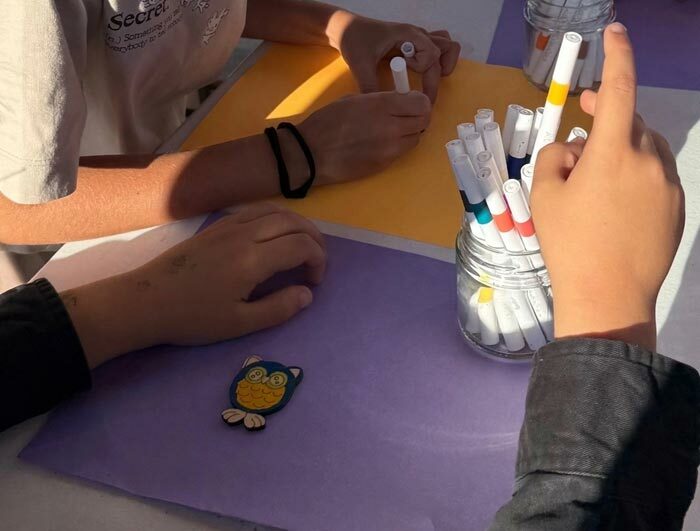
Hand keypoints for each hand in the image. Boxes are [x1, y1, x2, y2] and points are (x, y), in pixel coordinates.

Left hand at [63, 204, 325, 367]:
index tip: (314, 282)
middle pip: (293, 222)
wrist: (146, 301)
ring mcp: (229, 226)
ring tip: (304, 244)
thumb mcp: (239, 324)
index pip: (301, 246)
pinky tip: (275, 234)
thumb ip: (278, 308)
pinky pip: (256, 210)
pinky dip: (276, 217)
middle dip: (315, 239)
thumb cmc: (193, 318)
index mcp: (252, 260)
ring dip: (297, 224)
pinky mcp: (217, 225)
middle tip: (318, 262)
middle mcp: (244, 234)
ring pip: (275, 211)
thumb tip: (307, 294)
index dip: (318, 261)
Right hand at [298, 91, 430, 184]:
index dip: (419, 101)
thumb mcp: (354, 100)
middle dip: (418, 117)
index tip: (411, 101)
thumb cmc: (327, 122)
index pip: (422, 103)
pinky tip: (381, 142)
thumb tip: (398, 103)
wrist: (312, 153)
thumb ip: (381, 100)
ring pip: (416, 139)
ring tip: (391, 129)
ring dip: (409, 132)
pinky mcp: (385, 164)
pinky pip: (402, 152)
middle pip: (424, 121)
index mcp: (383, 105)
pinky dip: (398, 145)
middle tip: (406, 115)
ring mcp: (390, 148)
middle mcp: (392, 127)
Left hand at [327, 11, 459, 101]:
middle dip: (437, 77)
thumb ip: (370, 87)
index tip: (416, 94)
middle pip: (445, 50)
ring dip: (444, 62)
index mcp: (406, 35)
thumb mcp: (360, 65)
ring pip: (446, 44)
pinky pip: (436, 46)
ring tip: (428, 78)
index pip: (432, 55)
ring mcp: (416, 37)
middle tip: (425, 97)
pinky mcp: (413, 42)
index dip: (429, 77)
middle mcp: (416, 34)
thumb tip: (381, 110)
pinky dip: (437, 60)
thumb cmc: (353, 40)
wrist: (346, 28)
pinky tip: (420, 72)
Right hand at [531, 23, 684, 350]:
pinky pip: (656, 178)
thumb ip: (554, 157)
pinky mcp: (677, 209)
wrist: (608, 296)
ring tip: (595, 182)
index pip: (621, 90)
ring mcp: (669, 186)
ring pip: (646, 151)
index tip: (614, 34)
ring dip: (622, 151)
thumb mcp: (544, 196)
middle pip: (633, 122)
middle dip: (610, 118)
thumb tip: (572, 148)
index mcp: (613, 154)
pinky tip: (616, 207)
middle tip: (586, 122)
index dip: (618, 57)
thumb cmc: (569, 244)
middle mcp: (649, 162)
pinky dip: (636, 177)